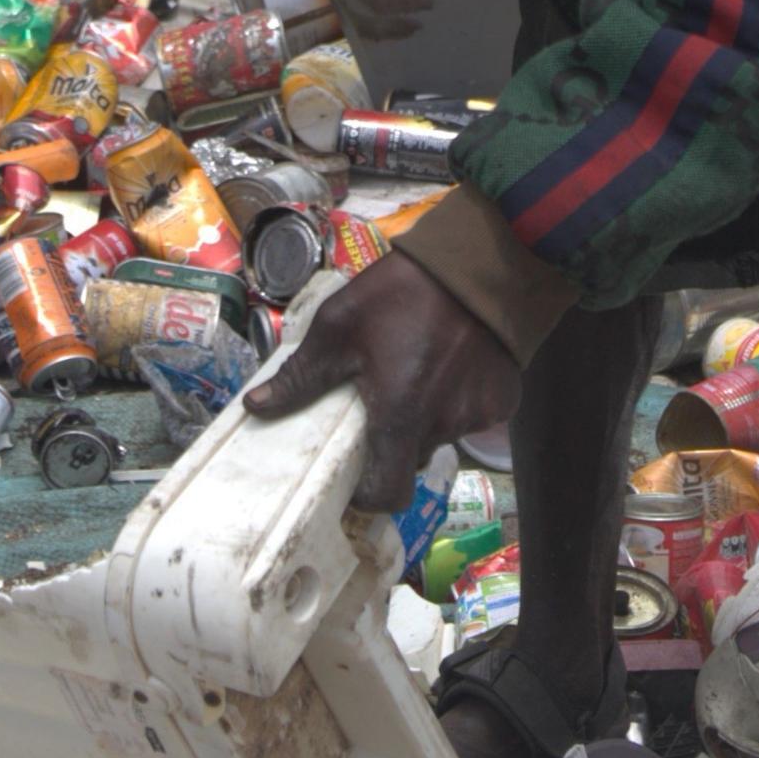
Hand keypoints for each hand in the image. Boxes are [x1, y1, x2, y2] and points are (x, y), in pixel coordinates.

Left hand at [242, 249, 523, 515]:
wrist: (479, 262)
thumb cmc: (402, 292)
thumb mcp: (338, 326)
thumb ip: (301, 375)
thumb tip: (255, 409)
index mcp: (401, 414)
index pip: (387, 494)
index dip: (367, 495)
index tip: (353, 480)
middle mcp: (443, 425)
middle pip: (410, 459)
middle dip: (391, 443)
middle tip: (379, 404)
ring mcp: (478, 415)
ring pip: (440, 434)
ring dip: (424, 417)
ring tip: (415, 373)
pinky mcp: (503, 400)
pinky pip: (471, 415)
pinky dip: (457, 401)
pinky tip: (449, 365)